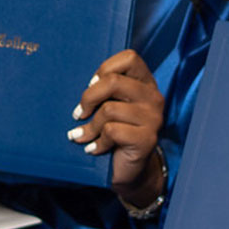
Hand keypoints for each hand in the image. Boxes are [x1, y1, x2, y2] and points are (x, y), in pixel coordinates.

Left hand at [66, 50, 164, 206]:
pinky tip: (93, 149)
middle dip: (88, 97)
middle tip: (78, 113)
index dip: (105, 68)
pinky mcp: (147, 139)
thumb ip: (105, 91)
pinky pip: (112, 132)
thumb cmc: (115, 133)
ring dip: (90, 126)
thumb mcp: (111, 106)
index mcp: (146, 83)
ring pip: (109, 109)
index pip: (129, 58)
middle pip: (114, 81)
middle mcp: (154, 97)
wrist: (128, 170)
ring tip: (83, 136)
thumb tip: (75, 80)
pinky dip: (97, 142)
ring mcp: (153, 118)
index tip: (91, 84)